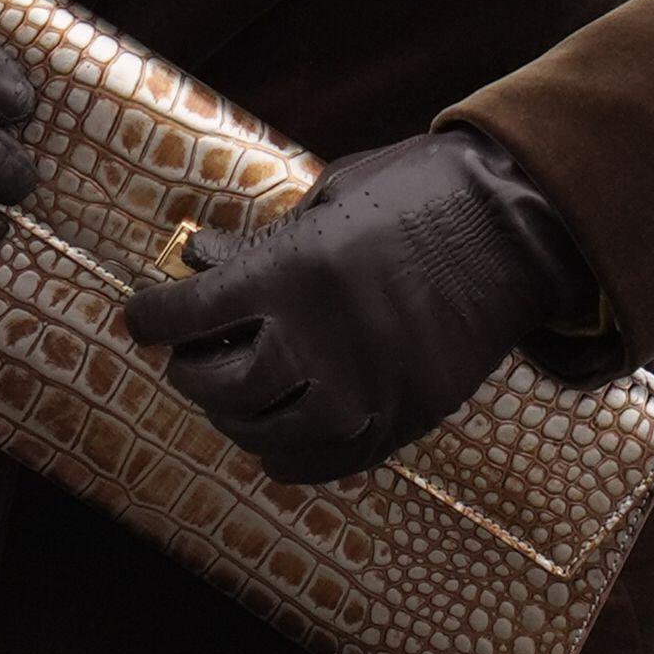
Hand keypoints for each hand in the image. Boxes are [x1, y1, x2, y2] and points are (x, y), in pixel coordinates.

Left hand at [121, 125, 599, 485]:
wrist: (514, 227)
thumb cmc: (419, 191)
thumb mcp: (330, 197)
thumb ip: (263, 240)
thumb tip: (199, 260)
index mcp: (297, 270)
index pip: (194, 311)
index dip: (153, 318)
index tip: (139, 320)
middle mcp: (322, 339)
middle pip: (222, 384)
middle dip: (190, 373)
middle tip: (185, 359)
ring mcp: (365, 388)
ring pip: (267, 432)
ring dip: (233, 418)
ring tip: (227, 397)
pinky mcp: (401, 420)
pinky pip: (324, 462)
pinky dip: (285, 457)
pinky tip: (272, 440)